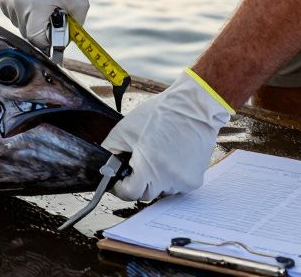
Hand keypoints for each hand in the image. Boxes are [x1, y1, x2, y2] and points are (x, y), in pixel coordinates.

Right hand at [0, 0, 88, 51]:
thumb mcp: (79, 6)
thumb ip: (72, 30)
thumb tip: (61, 46)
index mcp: (36, 6)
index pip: (36, 39)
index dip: (47, 42)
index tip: (55, 38)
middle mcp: (18, 4)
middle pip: (27, 34)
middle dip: (41, 32)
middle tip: (53, 19)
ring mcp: (9, 0)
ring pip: (19, 26)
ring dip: (31, 24)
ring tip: (43, 8)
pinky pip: (13, 17)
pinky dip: (23, 15)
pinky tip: (33, 4)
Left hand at [102, 69, 232, 201]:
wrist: (193, 107)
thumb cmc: (161, 114)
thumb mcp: (125, 130)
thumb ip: (111, 150)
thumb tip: (105, 167)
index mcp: (149, 168)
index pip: (129, 193)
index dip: (120, 186)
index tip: (118, 180)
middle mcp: (168, 179)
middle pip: (145, 194)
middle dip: (136, 182)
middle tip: (134, 164)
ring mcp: (183, 181)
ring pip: (161, 190)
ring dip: (154, 179)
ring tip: (155, 155)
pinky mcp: (195, 180)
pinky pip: (175, 185)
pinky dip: (169, 176)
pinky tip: (169, 157)